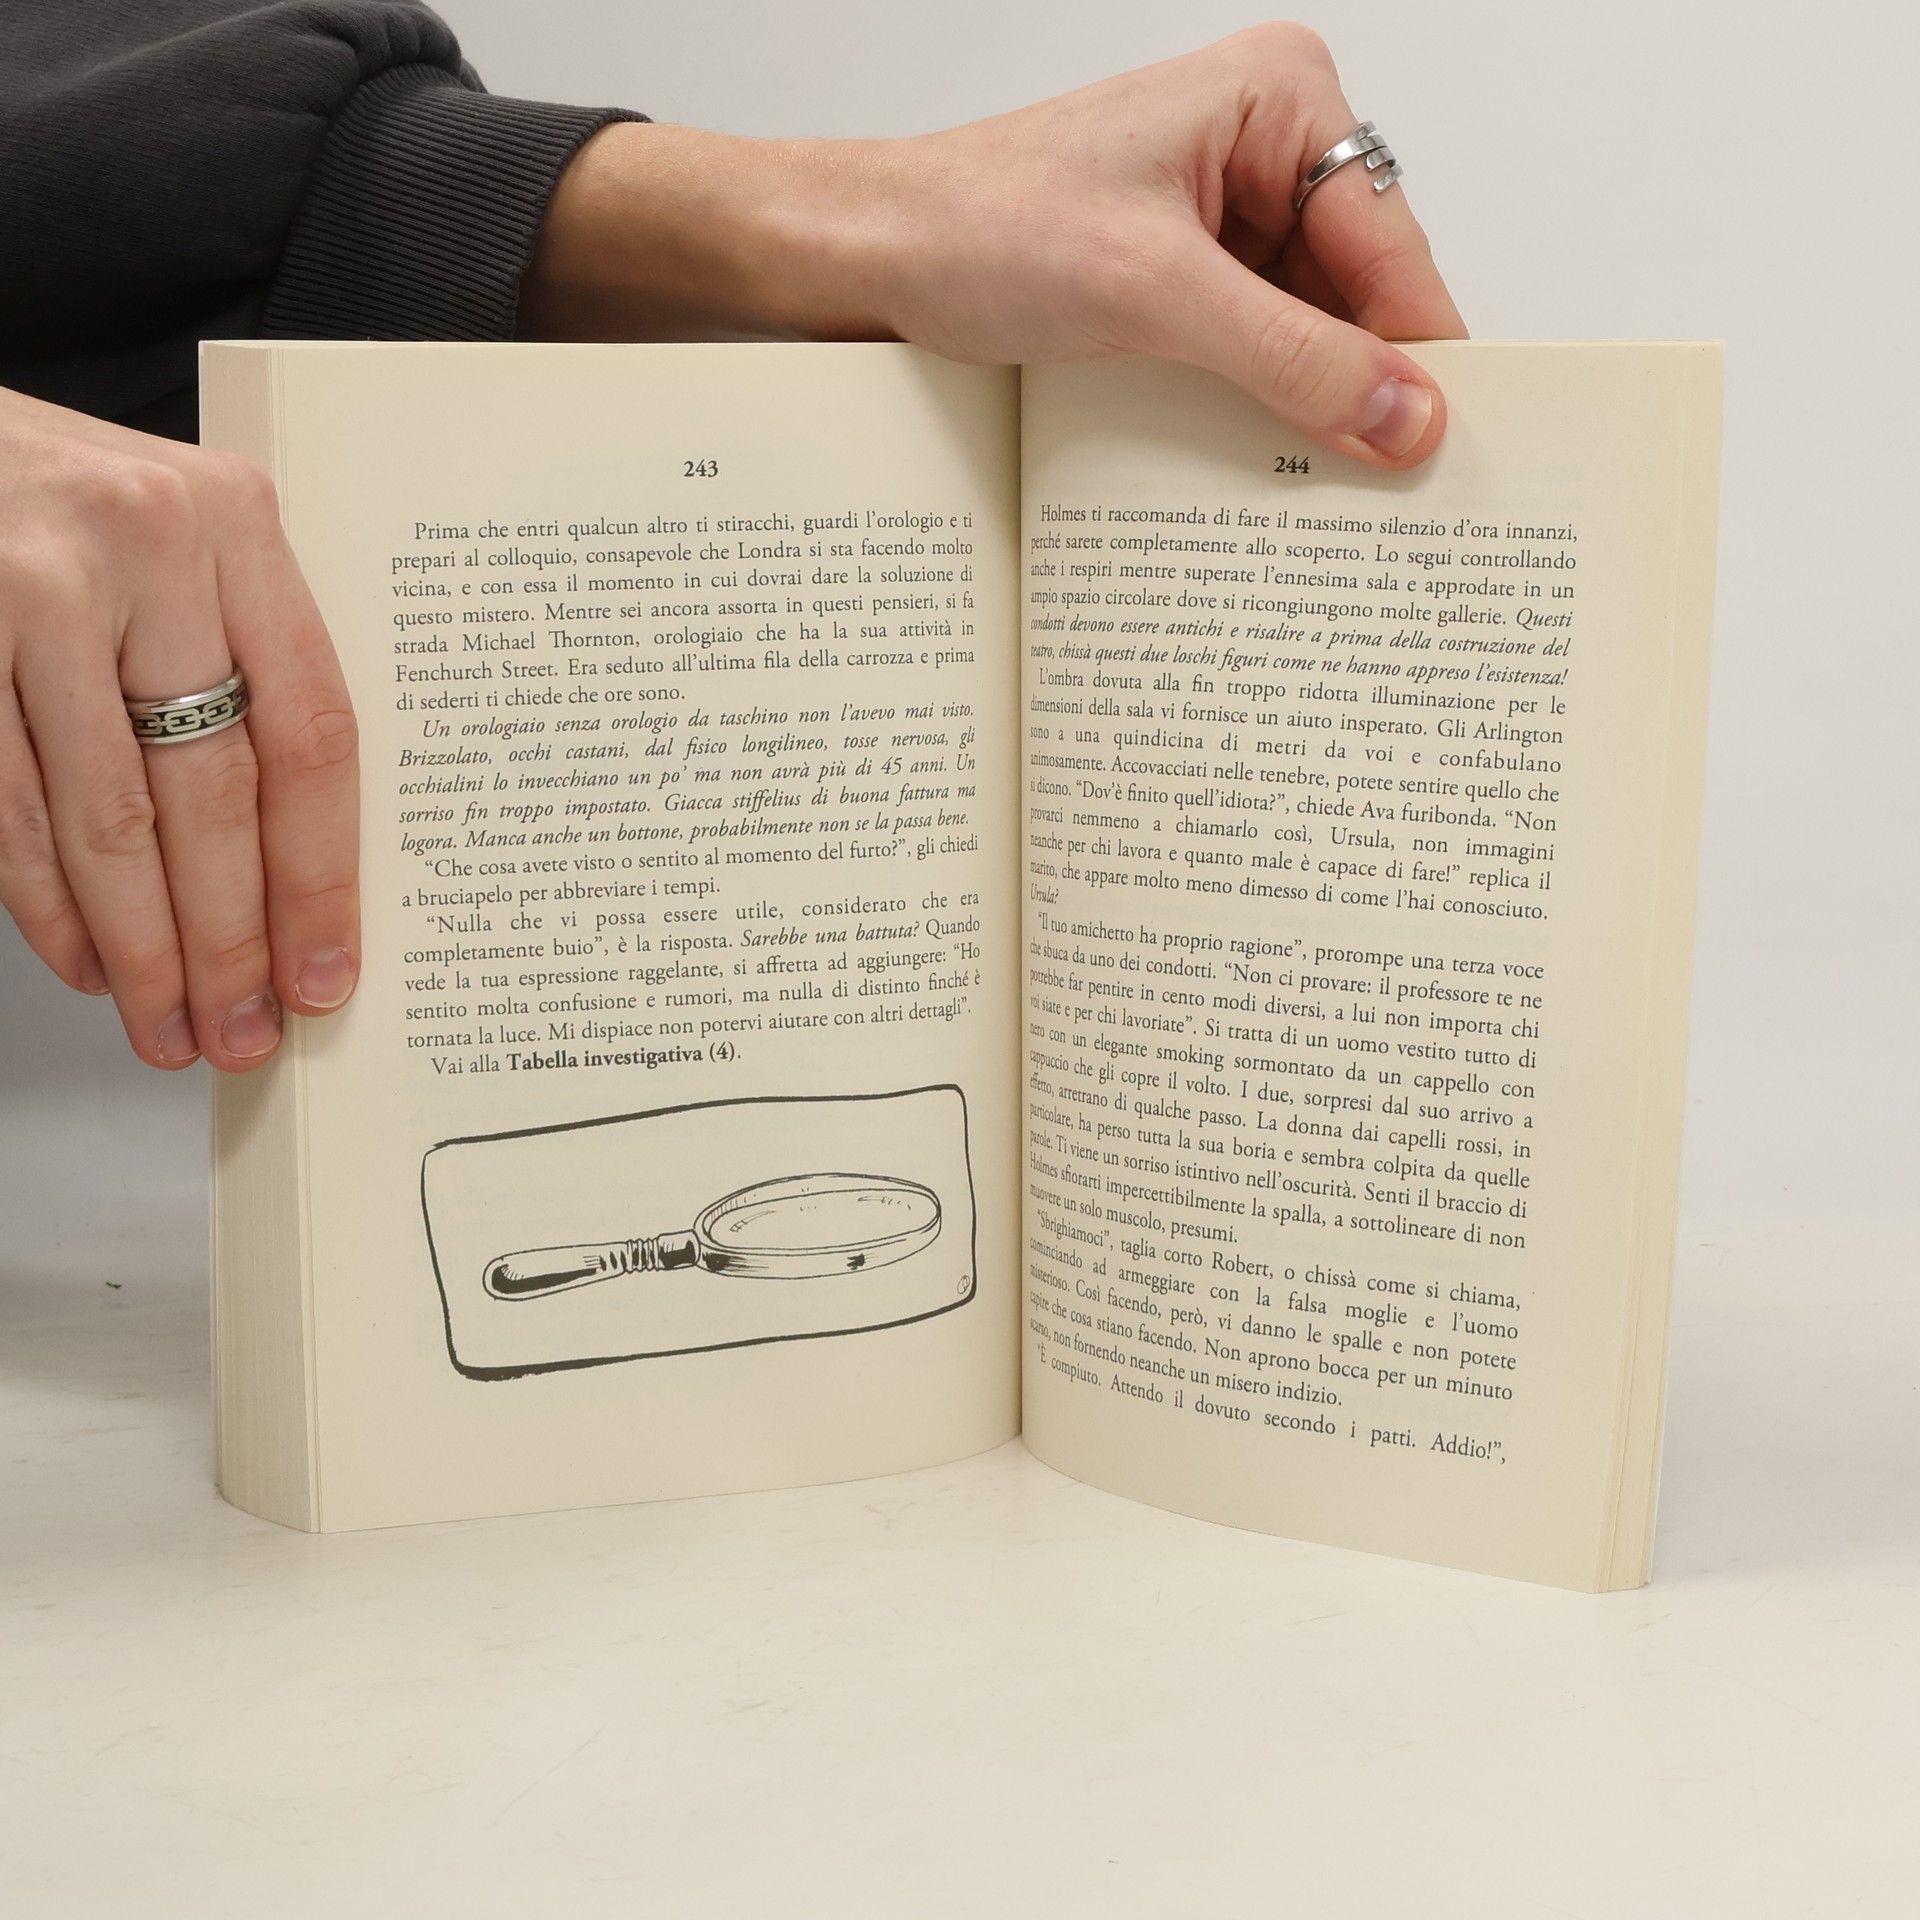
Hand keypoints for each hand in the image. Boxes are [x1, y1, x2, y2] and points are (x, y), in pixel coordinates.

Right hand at [0, 386, 357, 1070]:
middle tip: (243, 1030)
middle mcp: (145, 546)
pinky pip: (7, 807)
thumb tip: (295, 865)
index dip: (321, 875)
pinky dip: (49, 905)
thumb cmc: (63, 498)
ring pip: (109, 818)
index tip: (327, 972)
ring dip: (143, 948)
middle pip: (215, 792)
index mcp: (237, 521)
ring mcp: (33, 588)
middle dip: (232, 939)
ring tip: (169, 1025)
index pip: (311, 732)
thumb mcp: (179, 541)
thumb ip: (239, 658)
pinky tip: (88, 962)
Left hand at [523, 23, 1463, 465]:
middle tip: (1380, 499)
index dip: (1419, 357)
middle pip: (1358, 294)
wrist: (860, 257)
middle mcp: (1264, 146)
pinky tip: (1245, 462)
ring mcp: (1222, 213)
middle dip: (1356, 388)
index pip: (1393, 247)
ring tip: (1307, 493)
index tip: (1446, 459)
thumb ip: (1292, 359)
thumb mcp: (1152, 296)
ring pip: (1307, 333)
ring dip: (1298, 409)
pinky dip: (1250, 409)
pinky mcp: (1179, 274)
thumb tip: (1411, 421)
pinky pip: (1250, 350)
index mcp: (1280, 99)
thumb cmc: (975, 227)